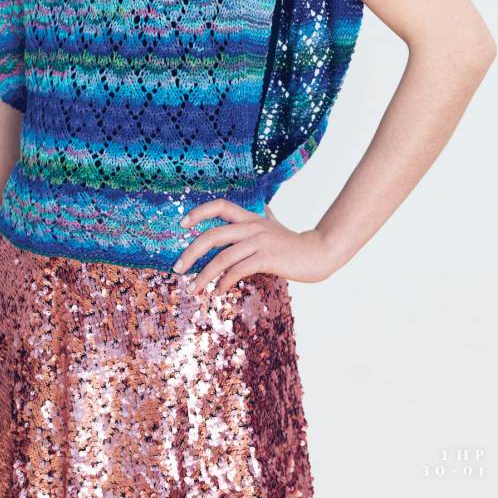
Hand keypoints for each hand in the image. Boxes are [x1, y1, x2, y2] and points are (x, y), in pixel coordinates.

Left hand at [173, 199, 336, 293]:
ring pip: (223, 257)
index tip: (182, 225)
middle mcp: (252, 226)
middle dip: (191, 252)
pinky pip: (238, 270)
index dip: (199, 212)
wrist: (319, 253)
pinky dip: (225, 282)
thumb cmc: (295, 243)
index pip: (220, 206)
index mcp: (251, 217)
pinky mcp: (267, 258)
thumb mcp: (276, 226)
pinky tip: (219, 291)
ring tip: (194, 289)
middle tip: (178, 268)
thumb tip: (264, 208)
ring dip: (204, 275)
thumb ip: (266, 217)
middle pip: (213, 235)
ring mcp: (259, 242)